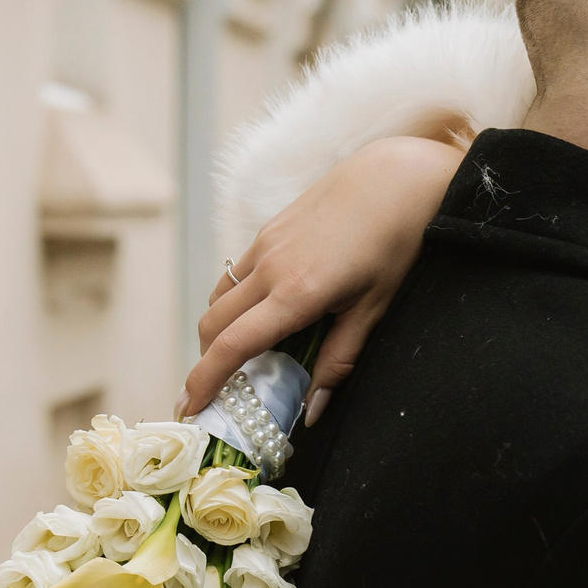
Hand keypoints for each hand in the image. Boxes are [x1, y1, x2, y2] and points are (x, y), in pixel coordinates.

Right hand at [180, 134, 463, 417]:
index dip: (204, 382)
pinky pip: (236, 274)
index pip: (233, 346)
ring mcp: (265, 245)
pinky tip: (260, 314)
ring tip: (239, 357)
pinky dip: (234, 303)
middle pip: (213, 324)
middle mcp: (271, 268)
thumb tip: (313, 411)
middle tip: (217, 392)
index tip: (189, 409)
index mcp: (296, 294)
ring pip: (220, 297)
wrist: (397, 177)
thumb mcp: (374, 309)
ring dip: (218, 332)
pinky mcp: (269, 230)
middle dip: (206, 362)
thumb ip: (339, 360)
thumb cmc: (395, 243)